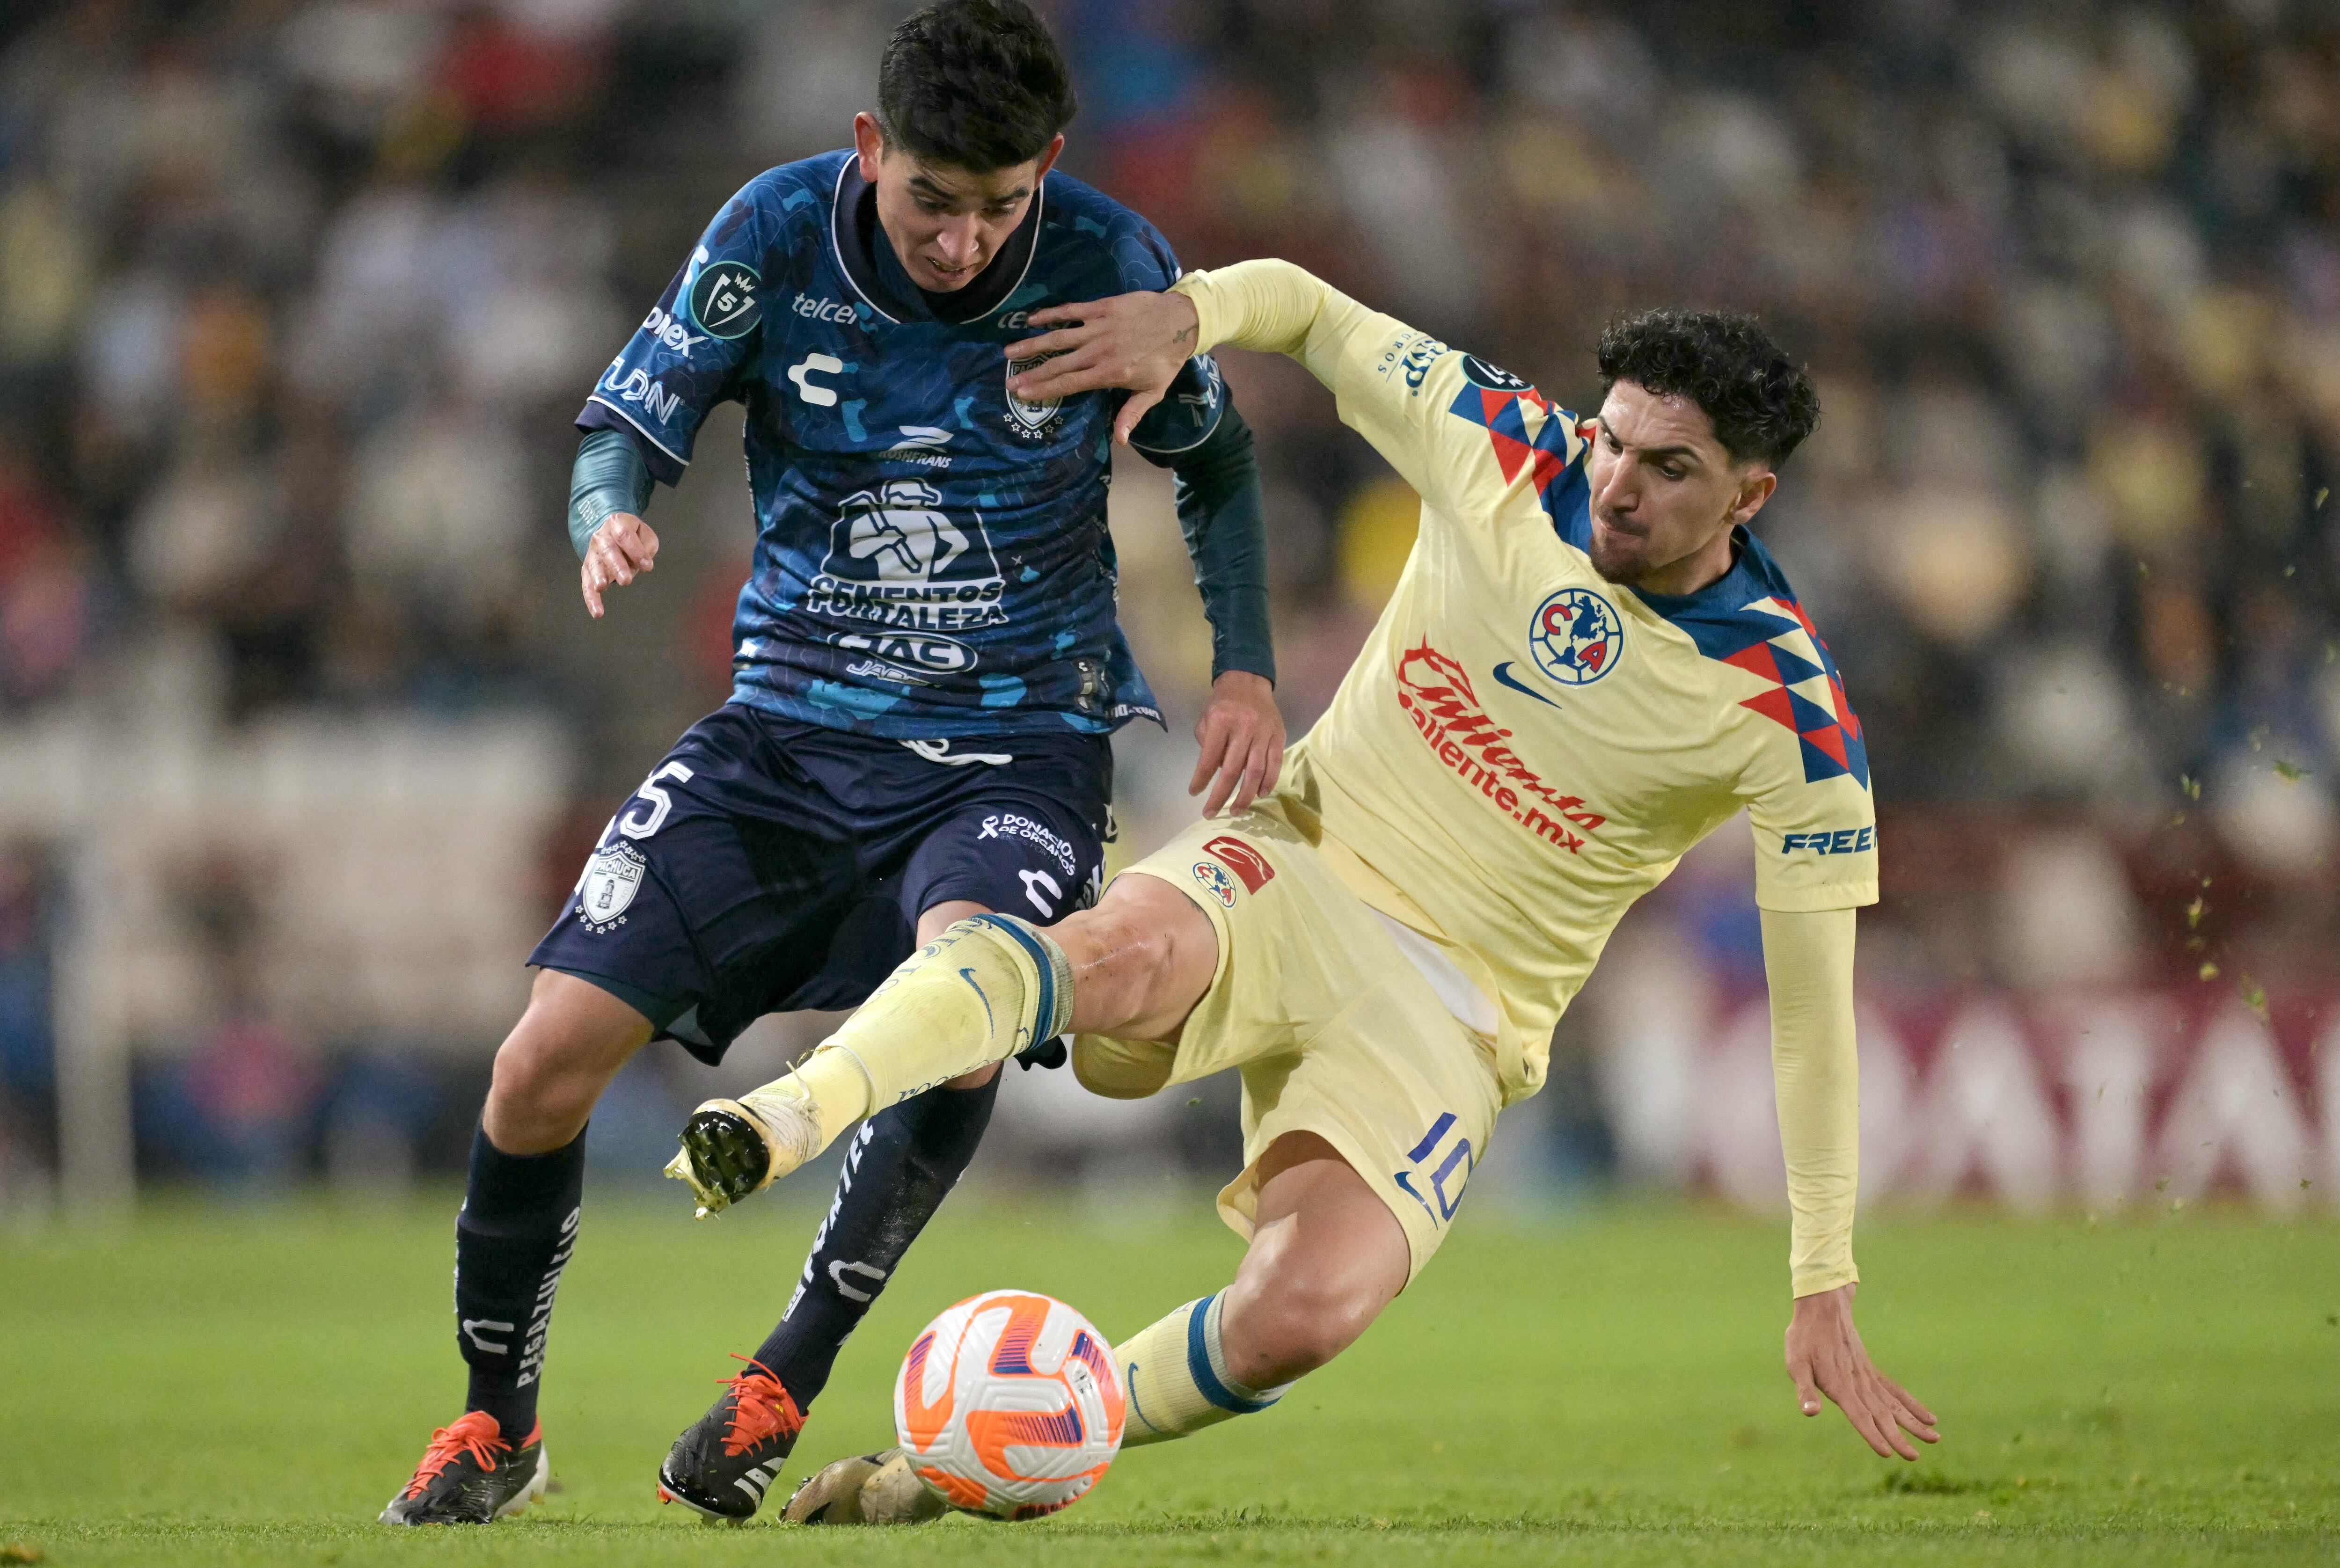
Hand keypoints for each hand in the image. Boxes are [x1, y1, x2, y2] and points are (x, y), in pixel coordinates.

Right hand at [581, 512, 657, 617]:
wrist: (611, 531)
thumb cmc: (633, 535)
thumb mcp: (645, 535)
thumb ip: (645, 546)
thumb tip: (641, 564)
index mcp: (617, 523)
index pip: (625, 535)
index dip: (636, 550)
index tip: (648, 567)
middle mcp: (601, 537)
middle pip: (608, 550)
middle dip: (617, 565)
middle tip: (626, 580)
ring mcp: (592, 553)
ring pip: (594, 565)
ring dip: (598, 577)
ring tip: (601, 588)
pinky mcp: (587, 569)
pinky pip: (587, 584)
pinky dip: (591, 599)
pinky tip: (597, 612)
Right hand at [1004, 291, 1202, 444]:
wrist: (1182, 321)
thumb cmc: (1166, 359)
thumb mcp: (1153, 391)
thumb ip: (1132, 413)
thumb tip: (1119, 440)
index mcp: (1109, 373)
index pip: (1069, 384)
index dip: (1043, 389)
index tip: (1022, 394)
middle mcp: (1099, 351)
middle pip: (1058, 364)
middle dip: (1031, 373)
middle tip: (1008, 380)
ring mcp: (1098, 327)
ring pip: (1058, 337)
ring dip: (1032, 344)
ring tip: (1010, 351)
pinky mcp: (1102, 308)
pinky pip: (1071, 310)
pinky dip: (1050, 314)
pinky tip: (1032, 319)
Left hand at [1189, 670, 1284, 817]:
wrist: (1248, 680)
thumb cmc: (1223, 702)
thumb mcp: (1205, 717)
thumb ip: (1207, 744)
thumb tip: (1214, 771)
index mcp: (1220, 722)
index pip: (1209, 759)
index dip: (1201, 779)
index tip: (1194, 794)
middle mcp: (1243, 728)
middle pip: (1232, 770)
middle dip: (1220, 796)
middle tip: (1211, 812)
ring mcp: (1263, 733)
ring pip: (1256, 771)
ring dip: (1246, 795)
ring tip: (1236, 811)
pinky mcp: (1278, 735)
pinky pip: (1275, 763)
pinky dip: (1269, 781)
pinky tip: (1261, 794)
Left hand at [1785, 1284, 1937, 1459]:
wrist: (1822, 1309)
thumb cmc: (1804, 1339)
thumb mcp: (1796, 1363)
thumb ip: (1804, 1390)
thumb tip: (1810, 1412)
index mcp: (1839, 1384)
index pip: (1859, 1415)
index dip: (1872, 1435)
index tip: (1887, 1453)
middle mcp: (1859, 1383)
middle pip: (1882, 1414)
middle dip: (1898, 1437)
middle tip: (1914, 1457)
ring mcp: (1869, 1377)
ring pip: (1895, 1404)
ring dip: (1914, 1423)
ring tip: (1935, 1439)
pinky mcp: (1872, 1372)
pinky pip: (1896, 1391)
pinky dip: (1913, 1404)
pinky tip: (1929, 1417)